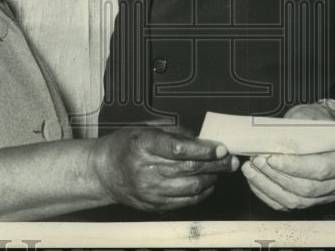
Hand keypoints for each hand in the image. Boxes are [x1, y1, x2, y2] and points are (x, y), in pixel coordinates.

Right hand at [90, 126, 237, 211]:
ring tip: (221, 171)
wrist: (103, 172)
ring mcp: (150, 191)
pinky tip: (207, 185)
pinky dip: (201, 194)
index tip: (221, 148)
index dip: (203, 149)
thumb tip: (202, 138)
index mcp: (144, 145)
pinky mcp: (153, 205)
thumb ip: (174, 132)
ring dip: (211, 179)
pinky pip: (184, 202)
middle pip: (189, 169)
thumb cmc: (125, 146)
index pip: (178, 149)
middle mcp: (146, 170)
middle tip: (231, 160)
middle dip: (216, 165)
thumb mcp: (145, 129)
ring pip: (191, 187)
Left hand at [241, 102, 334, 210]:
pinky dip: (268, 194)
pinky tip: (256, 180)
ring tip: (252, 169)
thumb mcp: (309, 116)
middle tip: (258, 160)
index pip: (321, 169)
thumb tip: (273, 138)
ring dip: (268, 186)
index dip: (295, 166)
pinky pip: (287, 205)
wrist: (322, 130)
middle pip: (306, 188)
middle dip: (277, 176)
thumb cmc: (318, 121)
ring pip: (295, 200)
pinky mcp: (311, 201)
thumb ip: (296, 128)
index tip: (272, 158)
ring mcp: (326, 195)